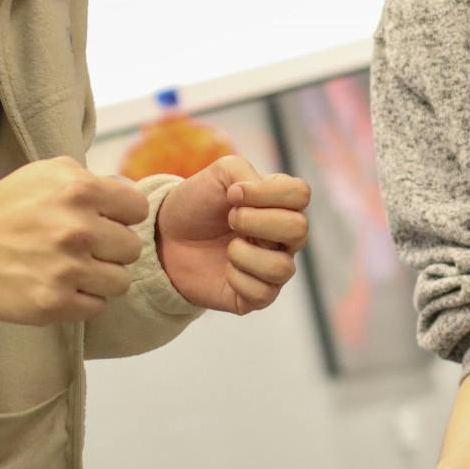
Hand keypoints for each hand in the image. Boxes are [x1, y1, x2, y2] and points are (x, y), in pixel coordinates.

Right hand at [0, 156, 146, 323]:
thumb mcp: (48, 173)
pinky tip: (61, 286)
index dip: (122, 217)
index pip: (137, 210)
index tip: (104, 221)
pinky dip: (82, 300)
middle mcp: (77, 229)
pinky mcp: (53, 303)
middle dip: (110, 249)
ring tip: (74, 269)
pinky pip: (96, 306)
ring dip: (100, 277)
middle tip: (84, 248)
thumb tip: (128, 198)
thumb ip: (92, 180)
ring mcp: (66, 269)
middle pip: (131, 248)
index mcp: (80, 190)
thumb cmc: (8, 207)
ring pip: (120, 281)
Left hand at [155, 156, 307, 313]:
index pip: (300, 194)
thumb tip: (247, 197)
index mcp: (282, 203)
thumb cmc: (198, 204)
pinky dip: (237, 279)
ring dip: (245, 254)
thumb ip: (244, 173)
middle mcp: (285, 236)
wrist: (168, 238)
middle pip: (298, 229)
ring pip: (282, 267)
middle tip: (230, 219)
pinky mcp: (259, 295)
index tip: (233, 193)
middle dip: (255, 222)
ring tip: (228, 248)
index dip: (267, 192)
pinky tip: (225, 270)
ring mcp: (274, 266)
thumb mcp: (219, 174)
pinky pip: (263, 294)